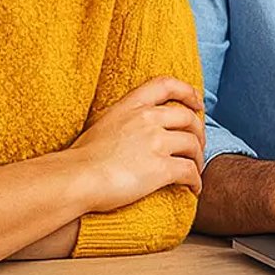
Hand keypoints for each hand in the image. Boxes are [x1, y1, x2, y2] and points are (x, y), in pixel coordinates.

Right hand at [69, 76, 206, 212]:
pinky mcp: (161, 168)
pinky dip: (196, 181)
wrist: (76, 178)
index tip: (197, 103)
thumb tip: (132, 129)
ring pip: (193, 145)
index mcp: (132, 105)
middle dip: (198, 132)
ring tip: (196, 170)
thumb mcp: (103, 123)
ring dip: (199, 158)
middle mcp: (148, 119)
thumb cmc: (82, 158)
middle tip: (198, 146)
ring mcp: (156, 142)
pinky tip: (194, 189)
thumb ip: (124, 119)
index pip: (166, 85)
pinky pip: (189, 171)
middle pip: (188, 118)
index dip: (187, 92)